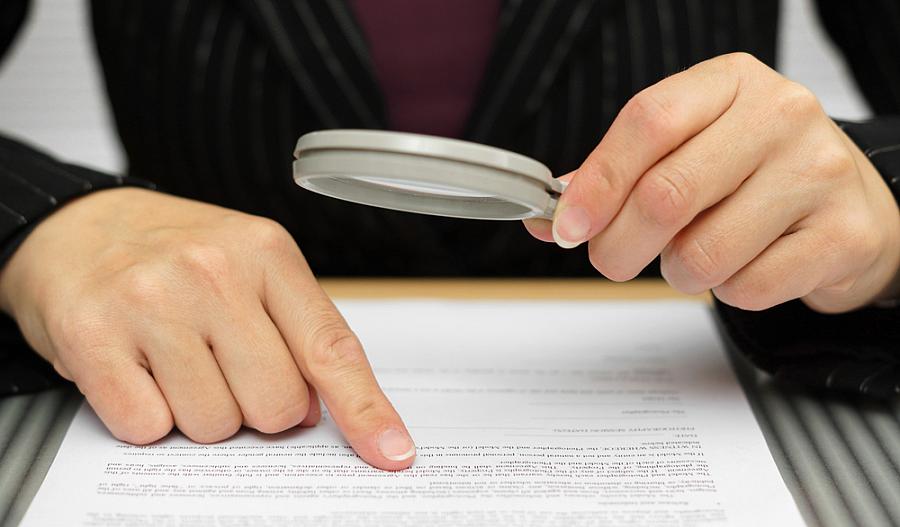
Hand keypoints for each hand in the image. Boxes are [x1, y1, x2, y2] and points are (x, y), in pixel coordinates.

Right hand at [0, 188, 414, 469]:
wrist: (76, 225)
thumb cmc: (174, 253)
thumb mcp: (249, 265)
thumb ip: (294, 330)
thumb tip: (319, 410)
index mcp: (265, 252)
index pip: (330, 348)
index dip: (365, 409)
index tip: (391, 451)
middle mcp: (212, 271)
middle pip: (276, 404)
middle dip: (258, 407)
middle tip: (225, 366)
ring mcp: (150, 302)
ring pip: (214, 425)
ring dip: (200, 411)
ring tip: (175, 359)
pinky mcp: (91, 336)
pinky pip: (147, 428)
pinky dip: (147, 415)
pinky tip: (138, 370)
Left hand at [525, 53, 899, 312]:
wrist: (852, 203)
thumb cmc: (755, 173)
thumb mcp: (689, 148)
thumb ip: (619, 175)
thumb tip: (549, 217)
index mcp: (731, 82)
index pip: (648, 121)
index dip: (598, 182)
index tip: (567, 227)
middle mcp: (780, 115)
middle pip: (665, 195)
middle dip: (618, 246)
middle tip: (612, 260)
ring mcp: (818, 172)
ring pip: (702, 253)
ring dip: (678, 273)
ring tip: (695, 256)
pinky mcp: (843, 234)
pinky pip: (747, 287)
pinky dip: (727, 291)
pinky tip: (744, 265)